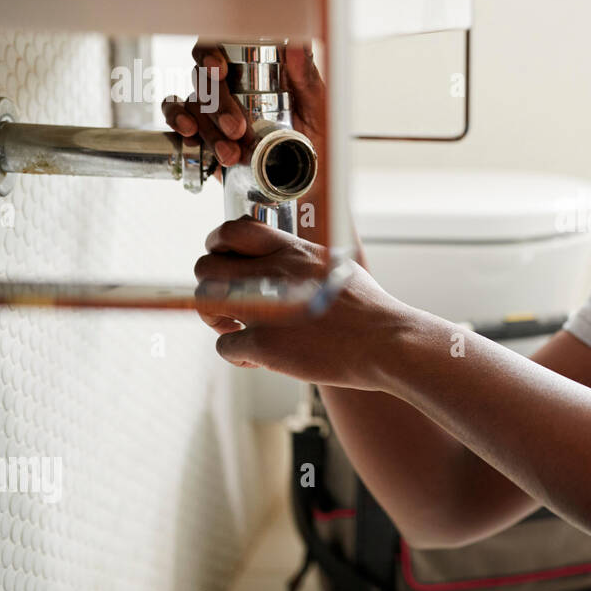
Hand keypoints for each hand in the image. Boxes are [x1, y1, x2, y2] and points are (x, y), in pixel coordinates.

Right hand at [161, 38, 325, 181]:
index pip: (220, 50)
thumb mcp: (317, 107)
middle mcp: (229, 88)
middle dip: (217, 105)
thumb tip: (297, 44)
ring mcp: (214, 112)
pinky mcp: (205, 137)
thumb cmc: (315, 138)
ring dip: (207, 128)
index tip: (218, 69)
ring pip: (193, 106)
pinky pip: (179, 124)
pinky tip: (190, 137)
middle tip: (237, 128)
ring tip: (230, 153)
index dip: (210, 53)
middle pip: (204, 80)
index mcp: (253, 72)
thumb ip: (307, 77)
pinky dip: (179, 128)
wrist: (309, 180)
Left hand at [193, 217, 403, 390]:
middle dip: (210, 284)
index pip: (233, 230)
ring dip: (213, 317)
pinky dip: (238, 355)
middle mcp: (273, 273)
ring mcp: (264, 308)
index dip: (217, 244)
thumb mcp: (338, 265)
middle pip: (206, 266)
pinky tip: (260, 360)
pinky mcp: (264, 344)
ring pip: (205, 301)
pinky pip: (225, 345)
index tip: (223, 259)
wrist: (385, 341)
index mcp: (292, 251)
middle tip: (226, 303)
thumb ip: (304, 260)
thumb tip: (288, 259)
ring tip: (234, 329)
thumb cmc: (370, 310)